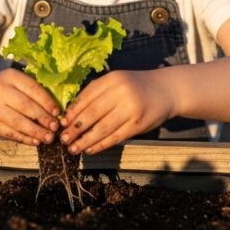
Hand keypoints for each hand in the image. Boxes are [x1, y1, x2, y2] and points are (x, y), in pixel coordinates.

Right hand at [0, 69, 60, 145]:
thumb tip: (55, 110)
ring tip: (48, 138)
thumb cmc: (3, 88)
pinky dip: (24, 138)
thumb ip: (33, 91)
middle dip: (42, 118)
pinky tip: (35, 141)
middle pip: (25, 106)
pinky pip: (9, 133)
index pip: (32, 89)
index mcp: (10, 76)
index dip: (47, 102)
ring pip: (17, 122)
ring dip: (35, 132)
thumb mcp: (15, 81)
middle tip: (55, 128)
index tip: (57, 113)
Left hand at [59, 70, 175, 154]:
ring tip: (73, 148)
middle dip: (75, 128)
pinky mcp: (138, 124)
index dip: (72, 112)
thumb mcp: (117, 81)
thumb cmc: (136, 87)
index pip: (86, 97)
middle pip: (92, 114)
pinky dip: (101, 145)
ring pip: (102, 128)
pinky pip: (115, 137)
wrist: (167, 90)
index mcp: (112, 79)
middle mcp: (121, 92)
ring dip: (85, 140)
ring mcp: (131, 109)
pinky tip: (90, 150)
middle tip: (63, 139)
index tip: (62, 123)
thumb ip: (97, 93)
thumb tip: (72, 113)